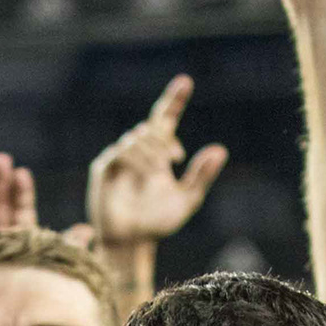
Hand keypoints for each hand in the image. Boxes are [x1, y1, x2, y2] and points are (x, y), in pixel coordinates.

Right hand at [85, 76, 228, 251]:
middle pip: (150, 128)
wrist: (132, 243)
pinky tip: (148, 175)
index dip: (173, 100)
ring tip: (160, 174)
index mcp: (157, 154)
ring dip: (152, 152)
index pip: (164, 120)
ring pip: (136, 138)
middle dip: (164, 140)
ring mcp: (119, 159)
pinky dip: (137, 160)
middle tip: (177, 159)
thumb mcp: (187, 201)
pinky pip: (120, 152)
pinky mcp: (104, 169)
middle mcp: (137, 152)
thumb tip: (220, 150)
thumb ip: (201, 177)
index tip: (186, 82)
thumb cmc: (157, 223)